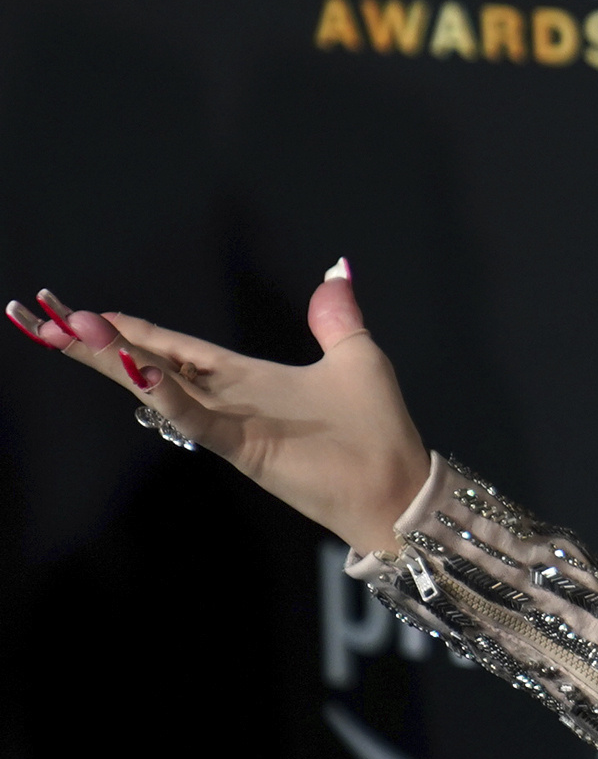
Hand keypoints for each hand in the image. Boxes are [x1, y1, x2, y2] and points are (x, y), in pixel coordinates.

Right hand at [8, 263, 432, 553]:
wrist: (399, 487)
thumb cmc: (378, 429)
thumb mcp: (356, 357)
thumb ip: (335, 318)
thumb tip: (335, 271)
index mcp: (248, 376)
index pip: (174, 346)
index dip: (130, 328)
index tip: (79, 309)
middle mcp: (229, 398)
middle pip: (148, 362)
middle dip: (95, 342)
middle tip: (37, 315)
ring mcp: (231, 423)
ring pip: (158, 386)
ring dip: (114, 359)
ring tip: (67, 330)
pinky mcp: (245, 447)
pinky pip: (196, 418)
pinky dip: (167, 394)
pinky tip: (137, 369)